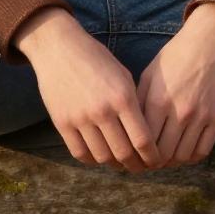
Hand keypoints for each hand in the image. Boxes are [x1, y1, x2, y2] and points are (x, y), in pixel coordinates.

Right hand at [16, 8, 161, 173]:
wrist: (59, 47)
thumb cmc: (95, 58)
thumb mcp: (122, 75)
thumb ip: (134, 103)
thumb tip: (144, 135)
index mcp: (122, 96)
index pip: (143, 140)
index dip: (152, 157)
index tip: (155, 161)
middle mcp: (102, 110)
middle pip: (124, 154)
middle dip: (136, 165)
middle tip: (139, 166)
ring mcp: (80, 118)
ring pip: (102, 157)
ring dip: (114, 163)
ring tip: (119, 161)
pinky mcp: (62, 123)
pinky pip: (80, 153)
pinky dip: (92, 159)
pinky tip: (98, 153)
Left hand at [136, 9, 214, 168]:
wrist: (211, 41)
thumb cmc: (176, 55)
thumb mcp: (151, 74)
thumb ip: (140, 101)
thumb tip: (130, 128)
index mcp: (158, 99)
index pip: (144, 141)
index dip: (138, 153)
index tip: (135, 155)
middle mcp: (180, 111)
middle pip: (163, 154)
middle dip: (153, 162)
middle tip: (149, 162)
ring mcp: (201, 116)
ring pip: (183, 156)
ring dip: (172, 162)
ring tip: (165, 158)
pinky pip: (203, 150)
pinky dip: (191, 157)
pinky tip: (183, 152)